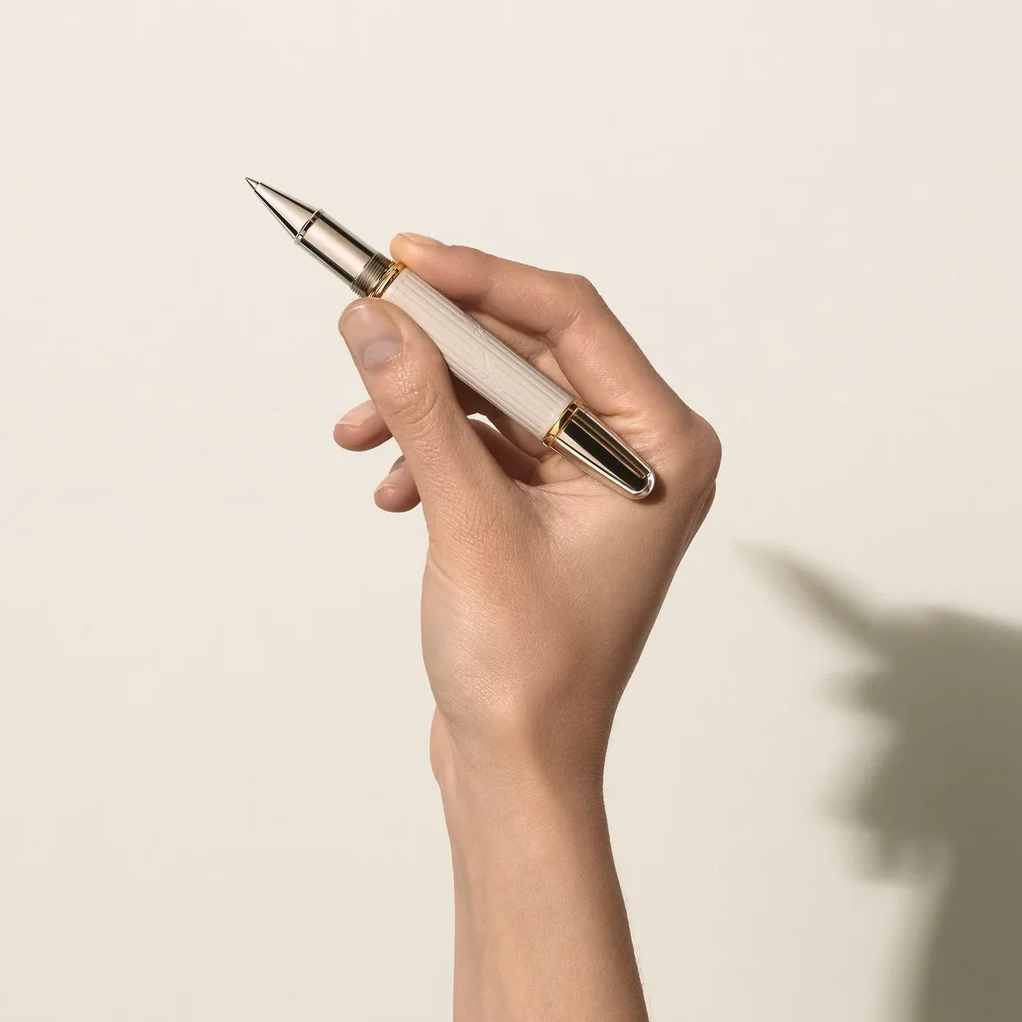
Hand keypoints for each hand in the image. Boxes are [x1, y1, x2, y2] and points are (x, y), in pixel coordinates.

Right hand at [332, 235, 719, 798]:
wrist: (519, 763)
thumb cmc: (528, 671)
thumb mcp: (469, 523)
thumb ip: (424, 412)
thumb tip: (376, 319)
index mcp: (660, 447)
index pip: (571, 318)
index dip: (481, 279)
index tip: (403, 259)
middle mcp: (638, 453)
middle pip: (531, 351)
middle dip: (441, 345)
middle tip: (365, 322)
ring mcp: (593, 480)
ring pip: (499, 396)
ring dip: (425, 405)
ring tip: (360, 433)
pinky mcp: (550, 505)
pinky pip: (487, 443)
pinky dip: (434, 451)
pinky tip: (393, 489)